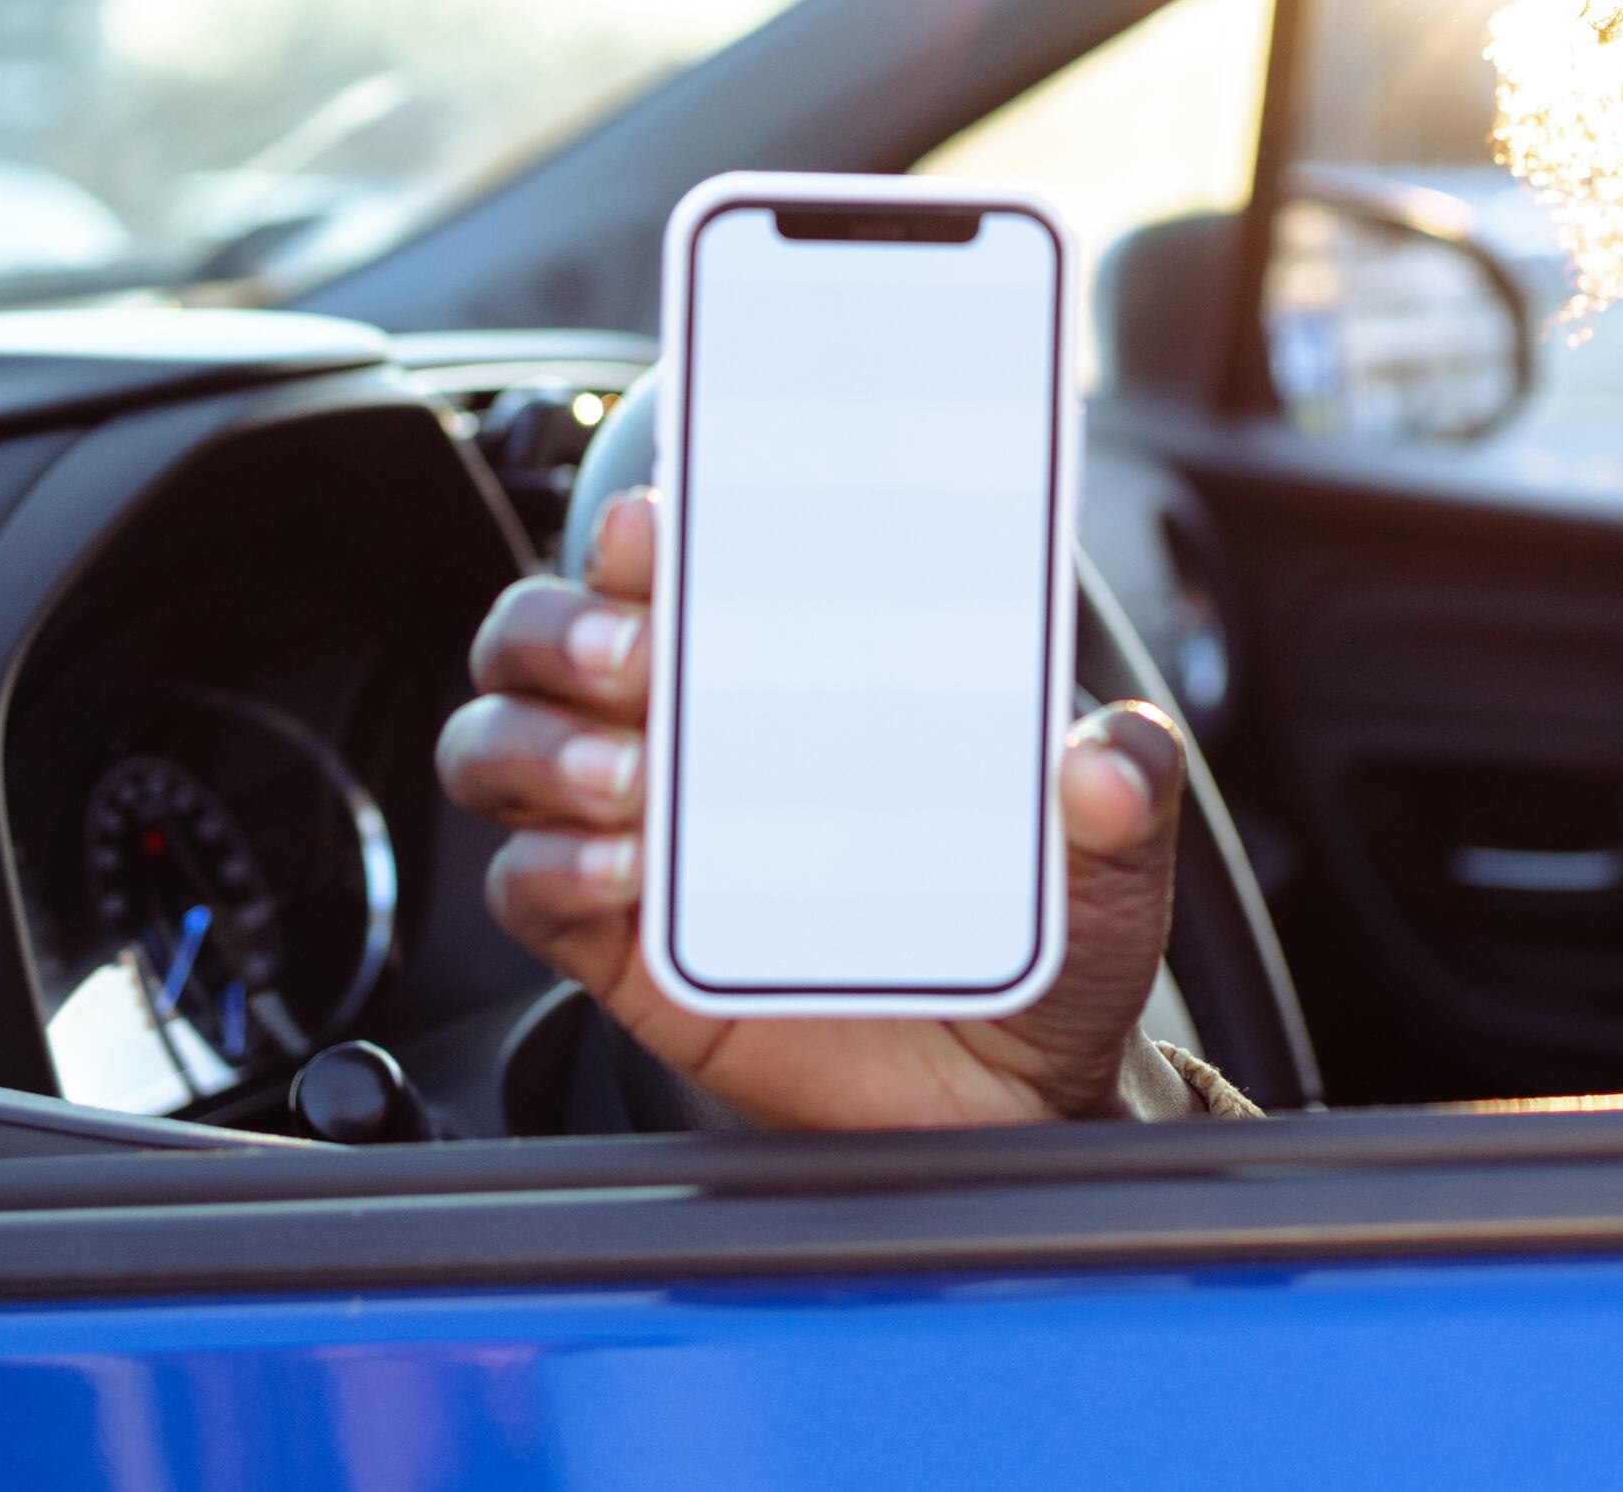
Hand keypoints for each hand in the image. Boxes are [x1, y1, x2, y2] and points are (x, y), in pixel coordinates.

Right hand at [436, 485, 1188, 1127]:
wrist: (1016, 1096)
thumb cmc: (1041, 939)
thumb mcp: (1109, 859)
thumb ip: (1124, 791)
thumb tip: (1109, 760)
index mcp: (787, 668)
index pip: (670, 563)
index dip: (633, 530)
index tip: (653, 525)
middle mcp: (691, 734)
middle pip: (539, 635)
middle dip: (556, 627)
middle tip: (635, 658)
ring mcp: (645, 839)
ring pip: (499, 744)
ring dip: (535, 742)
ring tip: (630, 776)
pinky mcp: (622, 951)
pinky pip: (523, 887)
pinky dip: (549, 869)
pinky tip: (624, 877)